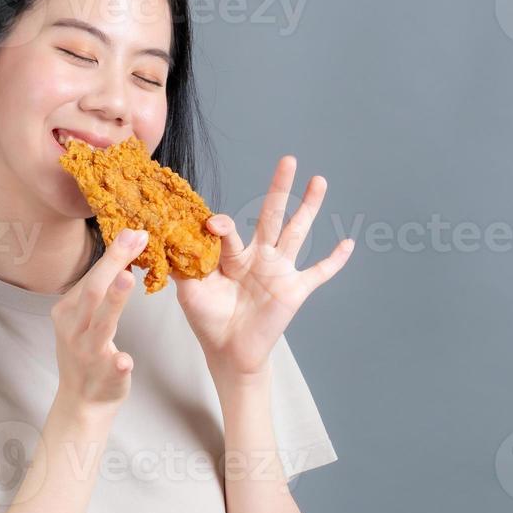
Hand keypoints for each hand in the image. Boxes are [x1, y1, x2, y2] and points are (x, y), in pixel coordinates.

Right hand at [51, 227, 148, 412]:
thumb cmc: (87, 351)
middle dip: (114, 262)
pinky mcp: (103, 376)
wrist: (82, 401)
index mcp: (67, 311)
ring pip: (100, 324)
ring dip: (114, 301)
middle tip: (135, 238)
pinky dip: (118, 362)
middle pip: (93, 291)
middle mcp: (73, 329)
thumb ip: (98, 290)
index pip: (90, 277)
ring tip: (128, 279)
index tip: (133, 231)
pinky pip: (111, 367)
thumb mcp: (83, 317)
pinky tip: (125, 359)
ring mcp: (87, 353)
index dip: (113, 254)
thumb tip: (123, 249)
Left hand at [174, 156, 353, 377]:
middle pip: (271, 214)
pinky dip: (334, 260)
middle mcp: (259, 256)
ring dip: (309, 207)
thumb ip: (183, 264)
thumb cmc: (208, 319)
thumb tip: (164, 239)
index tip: (213, 225)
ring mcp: (279, 271)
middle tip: (288, 160)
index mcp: (233, 255)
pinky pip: (319, 272)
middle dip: (280, 188)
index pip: (229, 231)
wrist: (229, 352)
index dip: (221, 226)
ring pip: (297, 232)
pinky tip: (348, 243)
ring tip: (319, 180)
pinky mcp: (295, 290)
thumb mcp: (189, 290)